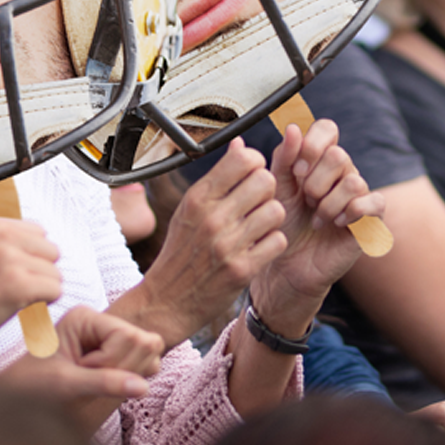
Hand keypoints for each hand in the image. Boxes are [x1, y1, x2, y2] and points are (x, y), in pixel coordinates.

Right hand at [0, 214, 61, 384]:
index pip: (37, 231)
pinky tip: (18, 308)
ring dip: (40, 289)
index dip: (28, 257)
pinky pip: (56, 290)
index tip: (7, 274)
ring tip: (9, 299)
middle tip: (9, 289)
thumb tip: (38, 242)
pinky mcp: (17, 284)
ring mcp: (8, 258)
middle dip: (37, 271)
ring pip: (55, 272)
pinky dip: (44, 304)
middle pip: (50, 249)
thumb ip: (1, 241)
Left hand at [1, 307, 163, 433]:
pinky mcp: (115, 355)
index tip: (81, 372)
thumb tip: (144, 388)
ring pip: (149, 354)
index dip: (111, 361)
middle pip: (144, 342)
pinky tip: (100, 386)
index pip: (127, 335)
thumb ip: (104, 383)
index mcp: (85, 317)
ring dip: (125, 376)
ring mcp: (110, 339)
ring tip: (90, 382)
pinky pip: (144, 365)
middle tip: (86, 379)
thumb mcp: (65, 385)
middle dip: (121, 368)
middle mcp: (101, 322)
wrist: (13, 402)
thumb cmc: (31, 388)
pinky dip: (129, 380)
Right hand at [116, 138, 286, 347]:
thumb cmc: (180, 252)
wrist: (166, 301)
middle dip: (267, 190)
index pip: (243, 158)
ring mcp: (227, 245)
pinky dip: (274, 243)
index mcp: (198, 198)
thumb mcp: (190, 208)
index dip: (256, 163)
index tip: (252, 174)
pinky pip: (278, 241)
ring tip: (258, 226)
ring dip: (272, 218)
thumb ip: (218, 177)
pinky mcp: (242, 270)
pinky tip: (260, 246)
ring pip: (276, 211)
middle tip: (258, 202)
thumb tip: (241, 143)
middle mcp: (212, 218)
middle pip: (266, 181)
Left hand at [251, 120, 384, 330]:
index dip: (313, 144)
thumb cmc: (283, 222)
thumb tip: (293, 128)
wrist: (289, 264)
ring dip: (329, 203)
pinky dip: (352, 212)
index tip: (296, 170)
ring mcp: (359, 195)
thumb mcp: (276, 188)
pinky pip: (375, 202)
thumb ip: (283, 157)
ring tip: (317, 219)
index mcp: (319, 159)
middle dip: (316, 181)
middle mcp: (342, 172)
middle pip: (339, 155)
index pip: (327, 129)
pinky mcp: (371, 219)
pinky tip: (337, 224)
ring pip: (353, 181)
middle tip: (306, 200)